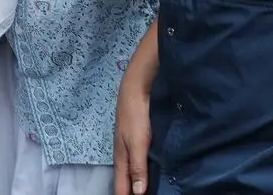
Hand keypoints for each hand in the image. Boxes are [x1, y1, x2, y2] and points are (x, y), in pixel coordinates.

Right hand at [113, 72, 152, 194]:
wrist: (136, 88)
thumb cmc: (136, 116)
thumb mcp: (138, 143)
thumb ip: (137, 167)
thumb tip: (137, 194)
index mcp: (121, 159)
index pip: (121, 187)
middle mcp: (124, 156)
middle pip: (125, 181)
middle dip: (130, 192)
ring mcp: (130, 147)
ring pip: (132, 172)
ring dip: (137, 184)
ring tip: (146, 192)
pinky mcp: (138, 140)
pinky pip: (139, 162)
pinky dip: (143, 172)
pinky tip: (151, 173)